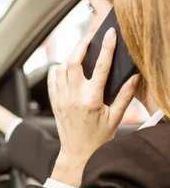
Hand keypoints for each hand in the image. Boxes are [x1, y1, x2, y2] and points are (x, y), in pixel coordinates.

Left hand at [49, 28, 138, 187]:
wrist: (78, 154)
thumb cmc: (98, 139)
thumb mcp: (115, 118)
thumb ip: (125, 96)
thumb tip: (135, 76)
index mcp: (91, 100)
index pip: (100, 67)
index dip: (106, 47)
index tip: (110, 33)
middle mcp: (74, 97)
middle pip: (74, 62)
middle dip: (82, 44)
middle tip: (90, 36)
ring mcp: (62, 99)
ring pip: (61, 68)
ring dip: (70, 55)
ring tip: (80, 49)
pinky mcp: (55, 103)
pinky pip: (53, 80)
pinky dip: (59, 69)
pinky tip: (67, 66)